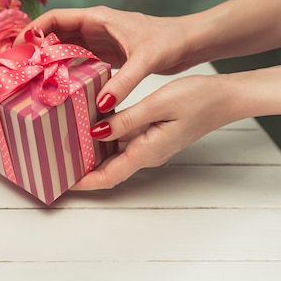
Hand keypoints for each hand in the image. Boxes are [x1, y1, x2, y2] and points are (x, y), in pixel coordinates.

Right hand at [15, 6, 196, 111]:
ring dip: (47, 59)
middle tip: (18, 67)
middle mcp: (93, 27)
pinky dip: (63, 69)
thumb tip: (103, 105)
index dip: (33, 29)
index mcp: (98, 18)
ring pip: (63, 47)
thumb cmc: (169, 40)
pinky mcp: (104, 54)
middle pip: (53, 33)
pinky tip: (56, 85)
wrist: (189, 42)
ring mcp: (98, 41)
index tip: (18, 46)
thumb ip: (124, 82)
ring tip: (30, 77)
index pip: (55, 17)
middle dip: (34, 46)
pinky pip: (76, 60)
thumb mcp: (145, 60)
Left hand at [73, 74, 237, 189]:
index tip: (62, 182)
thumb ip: (126, 120)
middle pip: (107, 168)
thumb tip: (96, 133)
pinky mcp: (152, 134)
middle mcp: (146, 153)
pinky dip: (104, 136)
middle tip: (56, 159)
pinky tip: (90, 123)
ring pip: (113, 154)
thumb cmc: (197, 99)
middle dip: (81, 169)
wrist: (225, 97)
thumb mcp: (158, 105)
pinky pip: (123, 141)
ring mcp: (149, 144)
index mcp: (146, 151)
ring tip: (65, 141)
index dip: (84, 182)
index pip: (109, 176)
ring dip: (91, 152)